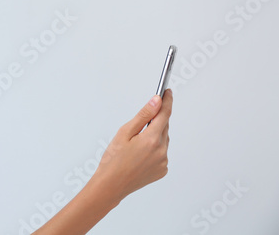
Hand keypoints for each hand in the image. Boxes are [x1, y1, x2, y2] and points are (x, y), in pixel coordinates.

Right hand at [94, 89, 172, 208]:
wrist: (111, 185)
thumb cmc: (113, 160)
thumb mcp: (124, 132)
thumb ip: (143, 115)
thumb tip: (156, 101)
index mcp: (151, 139)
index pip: (164, 114)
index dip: (167, 101)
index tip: (167, 92)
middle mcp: (161, 151)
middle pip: (164, 127)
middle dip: (155, 121)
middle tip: (139, 124)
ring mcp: (163, 162)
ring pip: (163, 140)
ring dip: (154, 136)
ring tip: (135, 144)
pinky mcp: (162, 170)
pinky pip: (162, 153)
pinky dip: (154, 149)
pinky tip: (140, 154)